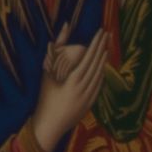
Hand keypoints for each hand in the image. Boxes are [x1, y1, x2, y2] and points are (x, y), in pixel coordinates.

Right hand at [29, 33, 105, 151]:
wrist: (49, 125)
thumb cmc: (44, 97)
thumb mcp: (47, 72)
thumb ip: (56, 49)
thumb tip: (63, 27)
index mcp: (74, 80)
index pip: (90, 56)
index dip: (96, 43)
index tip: (101, 31)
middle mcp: (85, 88)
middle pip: (97, 64)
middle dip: (102, 47)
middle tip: (106, 34)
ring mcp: (90, 97)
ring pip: (100, 75)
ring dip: (103, 60)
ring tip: (105, 47)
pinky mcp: (90, 104)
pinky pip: (99, 85)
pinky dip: (101, 74)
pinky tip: (101, 68)